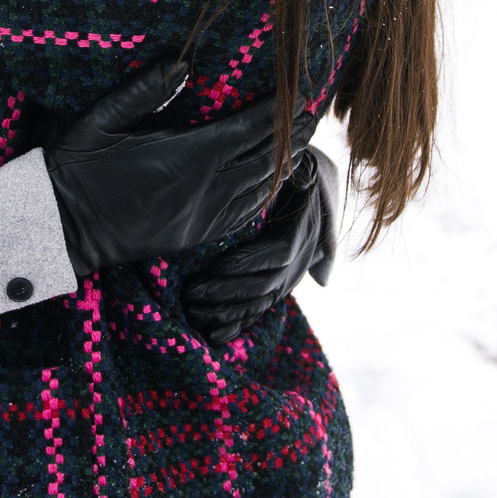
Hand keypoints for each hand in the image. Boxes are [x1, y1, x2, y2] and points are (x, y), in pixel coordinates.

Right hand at [44, 64, 317, 276]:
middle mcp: (204, 188)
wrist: (62, 227)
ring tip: (298, 145)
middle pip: (265, 159)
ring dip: (282, 165)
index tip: (301, 97)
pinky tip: (269, 184)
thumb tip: (183, 62)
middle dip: (291, 137)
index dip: (281, 114)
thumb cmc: (77, 166)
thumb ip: (144, 90)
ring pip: (259, 189)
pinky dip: (263, 196)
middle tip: (311, 117)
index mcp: (187, 155)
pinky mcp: (195, 236)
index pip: (250, 130)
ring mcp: (202, 216)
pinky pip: (243, 216)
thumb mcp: (102, 118)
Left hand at [183, 147, 336, 343]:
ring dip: (227, 311)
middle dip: (228, 292)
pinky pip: (257, 314)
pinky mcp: (274, 292)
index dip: (249, 261)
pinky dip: (235, 326)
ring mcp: (288, 280)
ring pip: (260, 304)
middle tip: (192, 293)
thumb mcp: (290, 167)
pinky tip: (212, 336)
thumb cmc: (285, 175)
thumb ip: (287, 167)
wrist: (303, 194)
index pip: (279, 254)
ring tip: (193, 310)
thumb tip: (294, 161)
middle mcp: (300, 261)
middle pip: (266, 286)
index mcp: (301, 230)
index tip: (218, 264)